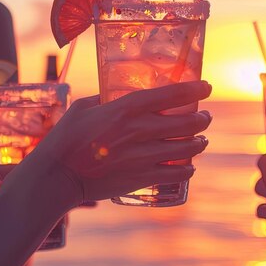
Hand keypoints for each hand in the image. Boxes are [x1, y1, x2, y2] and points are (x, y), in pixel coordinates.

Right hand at [34, 81, 212, 201]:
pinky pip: (177, 173)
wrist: (58, 176)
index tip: (207, 87)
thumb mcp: (83, 107)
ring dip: (200, 142)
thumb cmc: (66, 138)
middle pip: (188, 123)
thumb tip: (118, 94)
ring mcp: (144, 157)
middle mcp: (140, 131)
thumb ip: (105, 99)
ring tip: (202, 140)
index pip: (172, 95)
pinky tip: (189, 165)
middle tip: (206, 117)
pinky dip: (188, 168)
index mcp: (126, 109)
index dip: (195, 90)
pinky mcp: (142, 179)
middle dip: (203, 119)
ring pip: (188, 148)